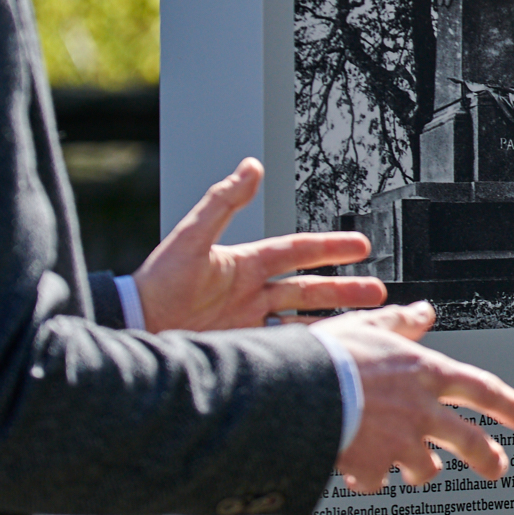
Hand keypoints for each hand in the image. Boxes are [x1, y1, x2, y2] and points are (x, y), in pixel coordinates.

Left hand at [132, 160, 385, 331]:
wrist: (136, 327)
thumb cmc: (157, 283)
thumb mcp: (191, 238)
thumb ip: (223, 202)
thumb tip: (248, 166)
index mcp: (246, 263)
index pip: (298, 252)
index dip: (330, 248)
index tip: (360, 245)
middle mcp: (252, 291)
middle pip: (309, 288)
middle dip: (345, 289)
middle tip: (378, 290)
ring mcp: (249, 320)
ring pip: (303, 317)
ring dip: (334, 318)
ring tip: (365, 322)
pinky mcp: (244, 345)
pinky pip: (284, 343)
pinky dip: (308, 344)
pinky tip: (328, 348)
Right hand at [319, 301, 513, 492]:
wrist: (297, 391)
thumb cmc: (330, 356)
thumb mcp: (370, 327)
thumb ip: (401, 323)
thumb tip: (423, 313)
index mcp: (425, 374)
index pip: (481, 390)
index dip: (508, 405)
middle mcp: (420, 411)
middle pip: (468, 440)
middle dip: (488, 457)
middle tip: (498, 467)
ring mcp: (400, 443)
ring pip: (426, 468)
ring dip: (423, 471)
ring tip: (416, 472)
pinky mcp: (373, 468)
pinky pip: (377, 482)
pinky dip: (369, 480)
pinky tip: (360, 475)